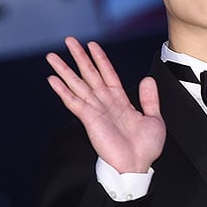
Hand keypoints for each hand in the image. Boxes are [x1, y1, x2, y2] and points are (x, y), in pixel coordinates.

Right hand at [46, 37, 165, 172]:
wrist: (137, 166)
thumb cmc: (145, 148)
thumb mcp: (154, 119)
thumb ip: (150, 99)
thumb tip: (148, 79)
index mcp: (121, 102)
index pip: (108, 75)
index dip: (101, 59)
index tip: (92, 45)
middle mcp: (106, 104)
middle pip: (90, 75)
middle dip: (79, 57)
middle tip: (69, 40)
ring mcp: (96, 111)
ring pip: (78, 85)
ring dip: (65, 70)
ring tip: (52, 56)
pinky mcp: (89, 120)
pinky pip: (74, 102)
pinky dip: (63, 91)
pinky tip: (52, 80)